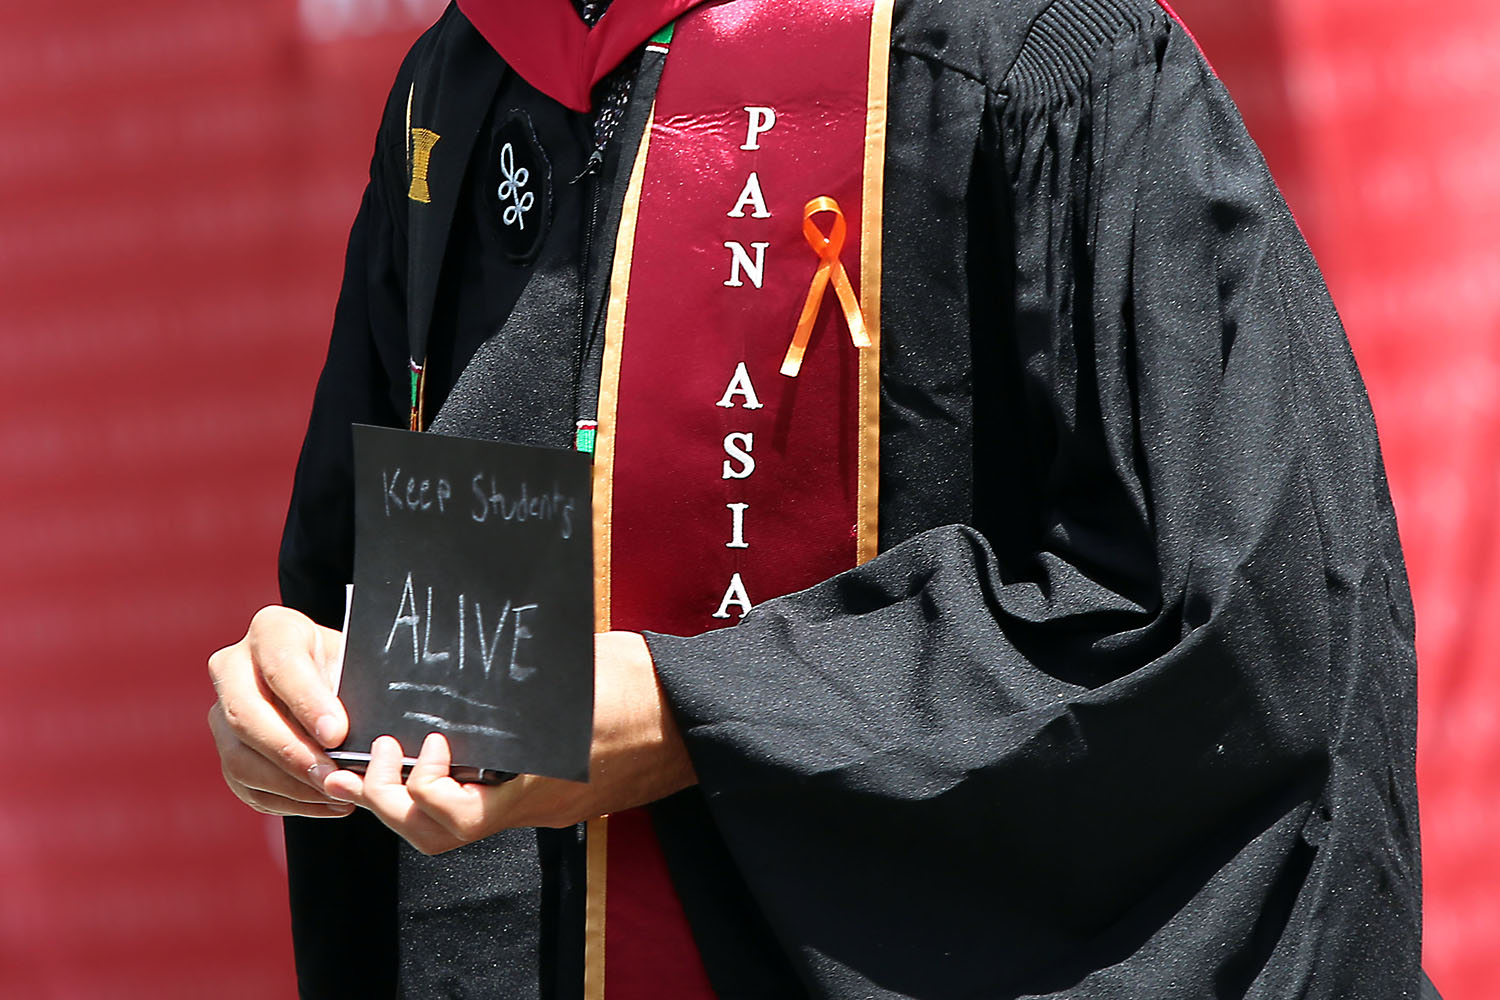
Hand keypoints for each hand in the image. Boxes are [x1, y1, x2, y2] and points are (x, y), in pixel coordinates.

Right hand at [207, 605, 354, 817]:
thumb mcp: (359, 663)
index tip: (337, 733)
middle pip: (246, 716)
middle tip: (333, 776)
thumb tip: (370, 732)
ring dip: (290, 785)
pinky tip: (325, 803)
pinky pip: (246, 786)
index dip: (306, 702)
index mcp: (272, 630)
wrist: (332, 680)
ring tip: (335, 794)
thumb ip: (359, 688)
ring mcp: (221, 712)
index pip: (280, 665)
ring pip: (240, 758)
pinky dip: (288, 801)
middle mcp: (233, 666)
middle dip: (293, 753)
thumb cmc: (352, 667)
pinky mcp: (227, 750)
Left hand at [320, 631, 696, 853]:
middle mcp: (541, 805)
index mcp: (541, 784)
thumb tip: (466, 671)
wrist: (700, 712)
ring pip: (464, 825)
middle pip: (444, 836)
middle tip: (372, 765)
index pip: (457, 818)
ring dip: (417, 802)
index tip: (423, 741)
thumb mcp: (574, 672)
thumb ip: (518, 684)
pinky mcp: (559, 791)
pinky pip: (492, 803)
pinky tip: (442, 753)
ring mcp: (550, 803)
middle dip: (394, 805)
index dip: (420, 790)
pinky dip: (454, 788)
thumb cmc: (643, 684)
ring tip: (392, 761)